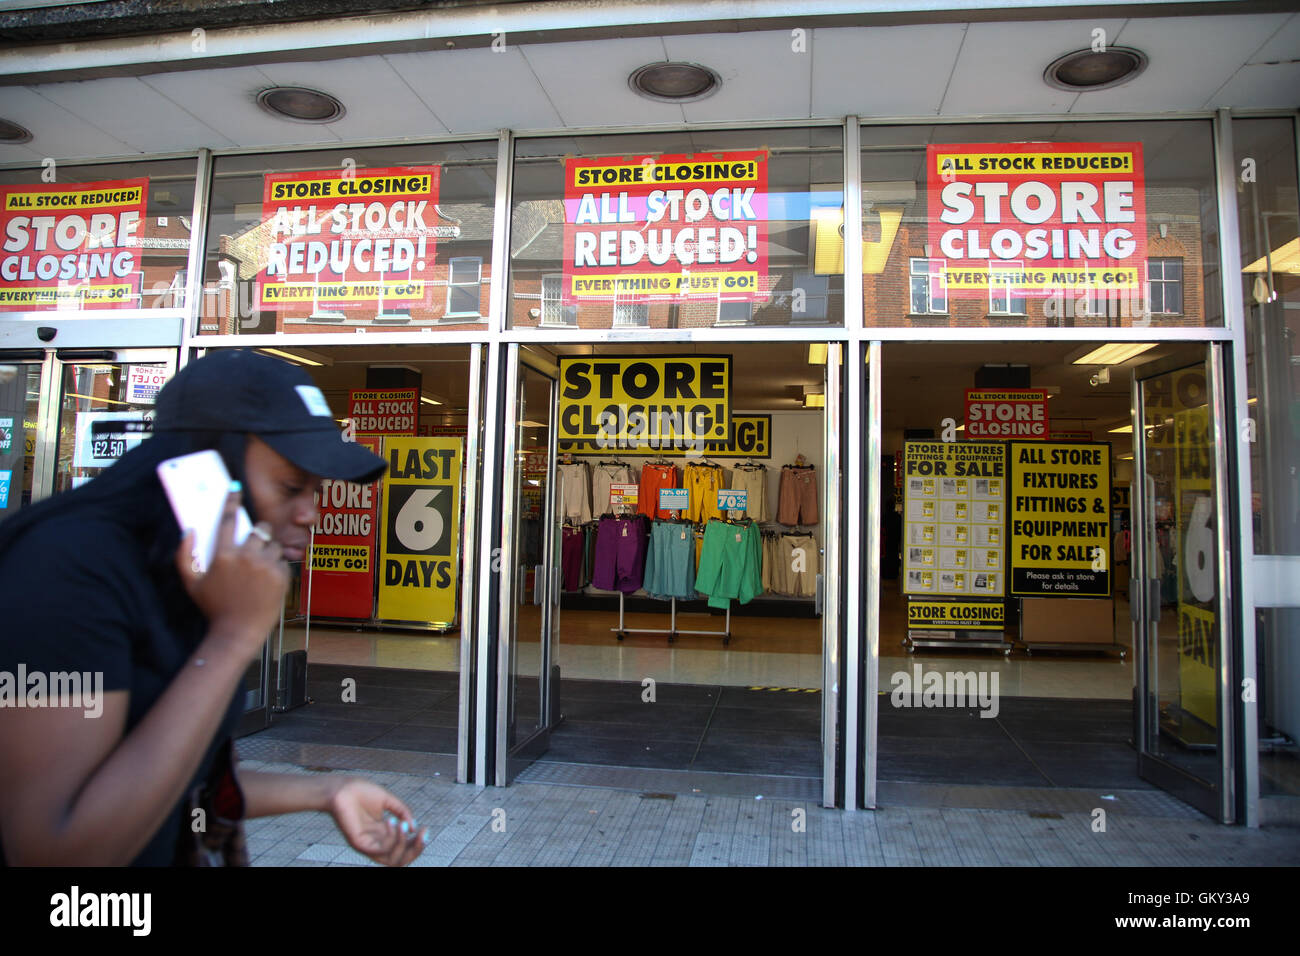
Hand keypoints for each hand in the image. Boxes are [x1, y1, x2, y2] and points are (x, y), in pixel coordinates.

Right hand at [175, 488, 288, 655]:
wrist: (238, 632)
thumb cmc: (214, 608)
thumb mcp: (191, 583)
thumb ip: (184, 556)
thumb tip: (188, 531)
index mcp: (223, 556)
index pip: (228, 519)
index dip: (232, 501)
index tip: (235, 489)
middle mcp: (246, 557)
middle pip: (260, 529)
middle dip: (260, 533)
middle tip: (256, 544)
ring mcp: (266, 566)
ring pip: (274, 545)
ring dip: (269, 552)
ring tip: (260, 569)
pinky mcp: (282, 576)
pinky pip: (283, 562)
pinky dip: (277, 568)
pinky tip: (267, 582)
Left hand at [326, 777, 428, 865]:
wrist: (341, 788)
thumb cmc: (361, 792)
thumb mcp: (388, 801)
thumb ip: (403, 812)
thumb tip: (414, 828)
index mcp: (384, 834)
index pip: (404, 849)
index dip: (417, 843)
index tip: (425, 829)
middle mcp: (377, 842)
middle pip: (400, 860)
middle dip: (416, 850)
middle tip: (422, 834)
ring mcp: (368, 844)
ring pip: (392, 860)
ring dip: (403, 844)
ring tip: (403, 825)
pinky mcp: (359, 843)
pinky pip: (380, 850)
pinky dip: (391, 838)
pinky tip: (391, 821)